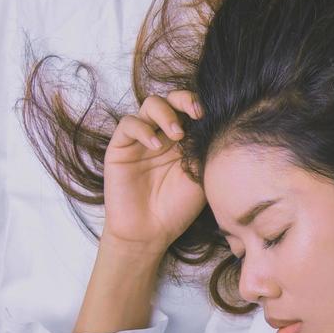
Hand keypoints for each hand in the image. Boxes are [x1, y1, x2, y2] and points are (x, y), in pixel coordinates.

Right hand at [102, 89, 207, 249]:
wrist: (150, 233)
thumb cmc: (177, 208)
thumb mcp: (200, 176)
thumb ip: (203, 149)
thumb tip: (213, 123)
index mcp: (184, 139)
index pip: (189, 109)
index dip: (197, 104)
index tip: (207, 114)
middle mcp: (162, 134)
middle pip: (170, 99)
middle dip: (183, 99)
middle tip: (195, 113)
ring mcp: (141, 139)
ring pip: (149, 105)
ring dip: (165, 113)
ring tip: (177, 134)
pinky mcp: (120, 147)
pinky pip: (128, 125)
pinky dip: (143, 129)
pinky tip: (155, 145)